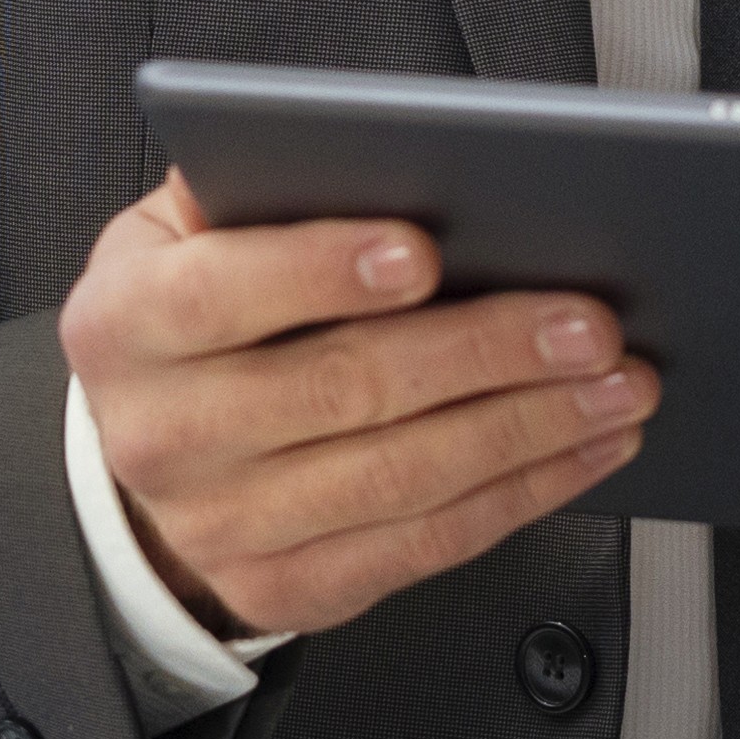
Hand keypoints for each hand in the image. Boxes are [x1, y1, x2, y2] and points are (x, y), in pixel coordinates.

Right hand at [62, 170, 650, 643]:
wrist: (145, 459)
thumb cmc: (191, 319)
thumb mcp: (184, 233)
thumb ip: (259, 188)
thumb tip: (383, 151)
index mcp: (123, 325)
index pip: (216, 297)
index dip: (320, 272)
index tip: (424, 250)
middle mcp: (160, 435)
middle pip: (339, 392)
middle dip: (483, 351)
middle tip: (587, 321)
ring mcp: (220, 526)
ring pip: (399, 478)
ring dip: (529, 428)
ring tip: (616, 384)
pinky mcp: (284, 588)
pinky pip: (423, 545)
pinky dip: (521, 493)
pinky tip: (581, 446)